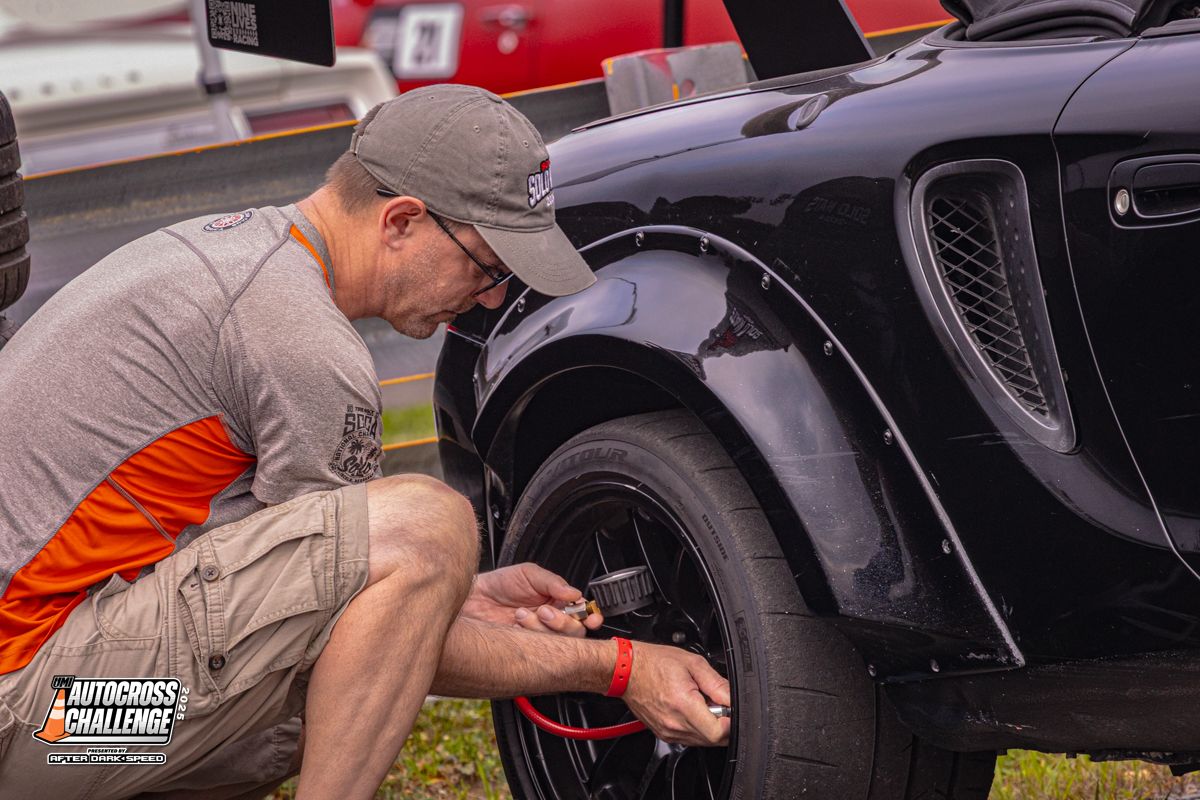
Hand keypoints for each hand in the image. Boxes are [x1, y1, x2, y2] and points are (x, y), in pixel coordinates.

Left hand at [460, 563, 603, 637]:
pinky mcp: (524, 647)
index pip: (582, 612)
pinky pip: (537, 649)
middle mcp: (551, 620)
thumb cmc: (498, 584)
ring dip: (541, 627)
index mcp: (557, 601)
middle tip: (544, 611)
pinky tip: (516, 625)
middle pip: (575, 631)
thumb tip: (574, 593)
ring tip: (521, 614)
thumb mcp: (528, 574)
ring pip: (557, 642)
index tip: (590, 617)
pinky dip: (528, 636)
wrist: (471, 598)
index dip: (590, 616)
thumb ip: (553, 582)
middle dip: (563, 623)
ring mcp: (538, 635)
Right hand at [621, 641, 730, 746]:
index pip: (718, 732)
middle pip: (713, 739)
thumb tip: (734, 698)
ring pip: (703, 741)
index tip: (730, 708)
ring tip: (700, 702)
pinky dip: (697, 727)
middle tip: (714, 700)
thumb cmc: (654, 663)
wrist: (626, 670)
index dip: (730, 721)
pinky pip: (690, 738)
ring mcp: (668, 732)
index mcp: (683, 704)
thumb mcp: (692, 663)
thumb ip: (717, 683)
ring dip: (709, 725)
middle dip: (722, 722)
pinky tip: (690, 708)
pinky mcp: (664, 734)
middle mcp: (675, 724)